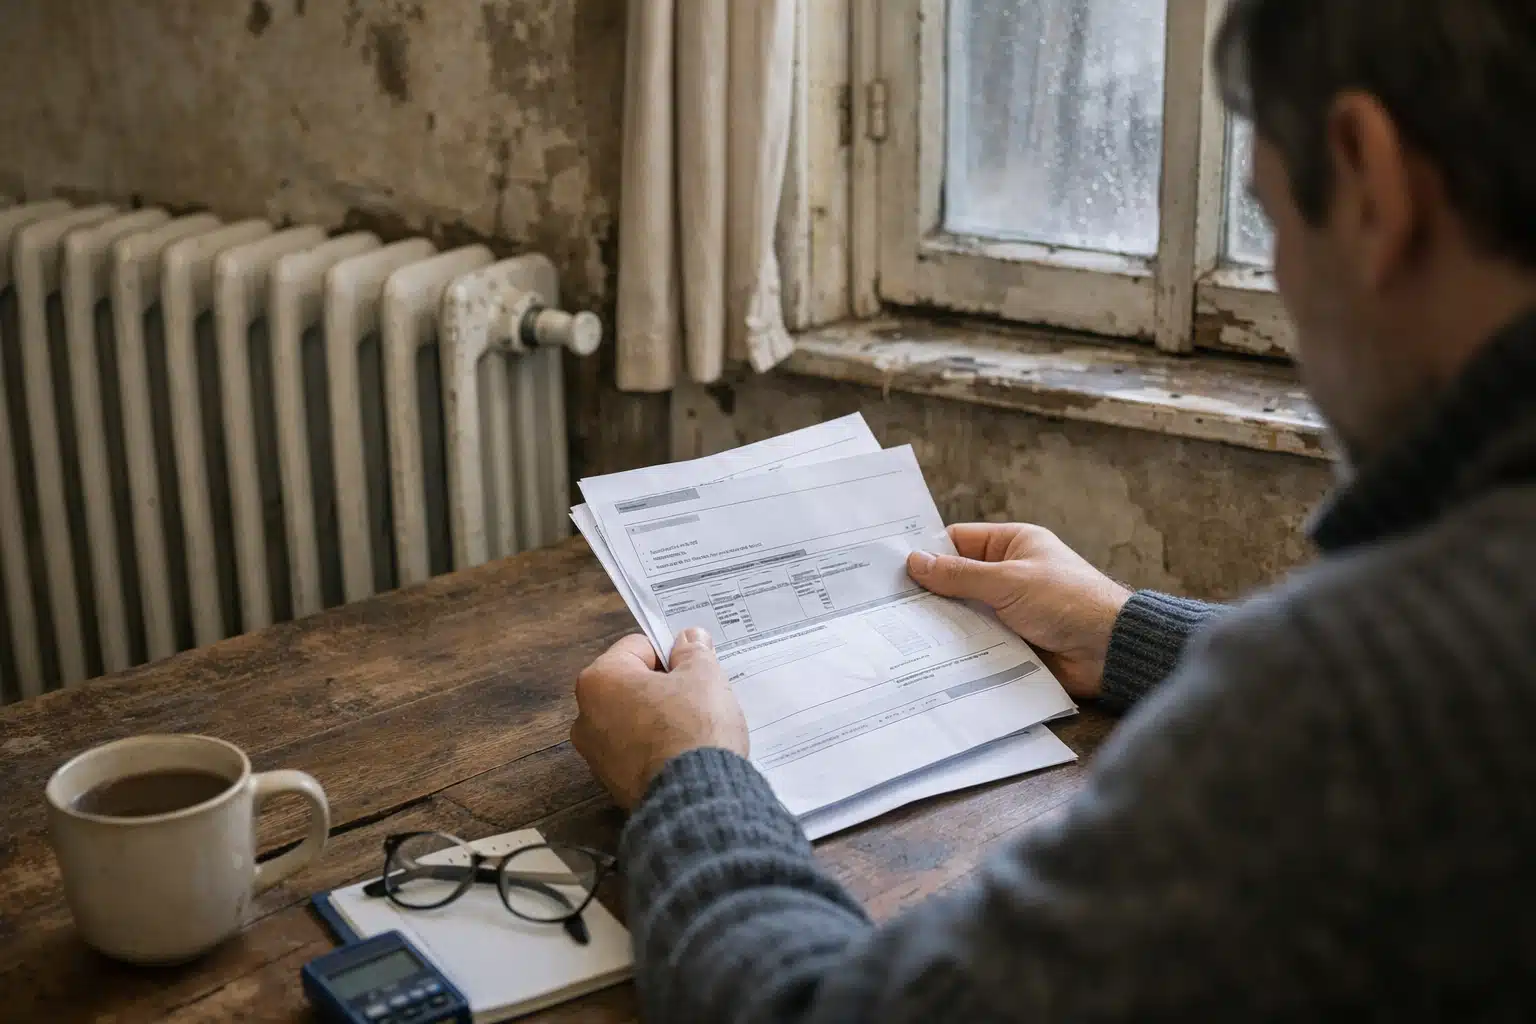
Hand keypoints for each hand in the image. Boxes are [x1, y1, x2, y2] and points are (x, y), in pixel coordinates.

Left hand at [571, 629, 748, 809]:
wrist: (695, 800)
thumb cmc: (693, 729)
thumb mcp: (704, 675)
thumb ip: (693, 651)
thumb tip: (688, 639)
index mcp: (599, 680)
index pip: (639, 647)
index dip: (672, 655)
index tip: (694, 670)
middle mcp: (585, 716)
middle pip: (632, 684)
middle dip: (663, 687)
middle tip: (697, 697)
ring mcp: (595, 755)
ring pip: (634, 719)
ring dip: (660, 718)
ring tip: (692, 729)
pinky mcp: (611, 784)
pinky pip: (636, 752)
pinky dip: (657, 749)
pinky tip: (682, 754)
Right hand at [907, 524, 1130, 698]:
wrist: (1110, 651)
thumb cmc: (1068, 600)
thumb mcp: (1009, 580)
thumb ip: (960, 574)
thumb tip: (916, 561)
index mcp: (1013, 545)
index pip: (958, 541)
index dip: (928, 552)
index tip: (891, 566)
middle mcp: (1008, 575)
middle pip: (956, 580)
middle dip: (928, 592)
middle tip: (885, 603)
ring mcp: (1008, 611)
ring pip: (963, 614)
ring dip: (941, 623)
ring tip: (896, 631)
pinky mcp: (1010, 643)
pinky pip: (976, 642)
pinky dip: (957, 648)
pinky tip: (925, 655)